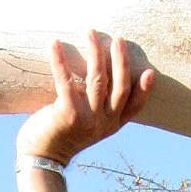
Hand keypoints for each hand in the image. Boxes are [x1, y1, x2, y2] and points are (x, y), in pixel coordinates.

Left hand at [15, 33, 152, 166]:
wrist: (41, 158)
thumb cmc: (63, 135)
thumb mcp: (88, 124)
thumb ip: (98, 105)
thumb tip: (100, 71)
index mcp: (111, 125)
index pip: (134, 107)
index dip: (144, 91)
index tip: (150, 72)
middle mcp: (103, 123)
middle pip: (120, 87)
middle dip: (121, 60)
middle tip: (118, 39)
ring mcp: (87, 119)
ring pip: (98, 80)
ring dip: (95, 52)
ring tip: (91, 32)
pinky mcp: (67, 114)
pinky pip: (66, 81)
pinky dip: (60, 60)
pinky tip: (54, 44)